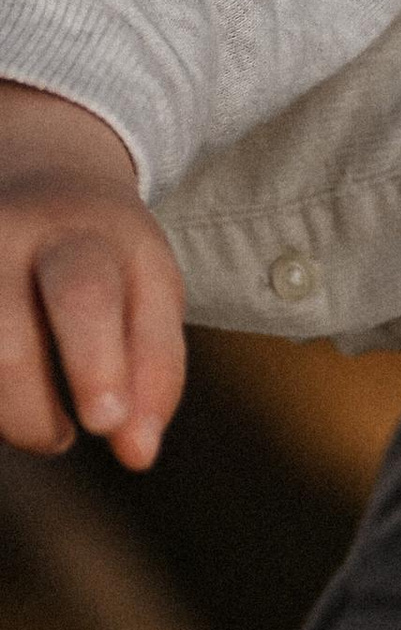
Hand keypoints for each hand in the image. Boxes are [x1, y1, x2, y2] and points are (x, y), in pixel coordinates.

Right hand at [0, 81, 184, 469]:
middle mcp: (6, 239)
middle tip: (65, 438)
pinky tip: (11, 397)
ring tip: (47, 424)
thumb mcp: (151, 287)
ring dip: (10, 416)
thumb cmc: (108, 254)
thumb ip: (156, 369)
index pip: (85, 297)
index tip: (106, 425)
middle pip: (7, 344)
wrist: (38, 173)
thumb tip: (138, 455)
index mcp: (82, 231)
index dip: (94, 366)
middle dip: (33, 410)